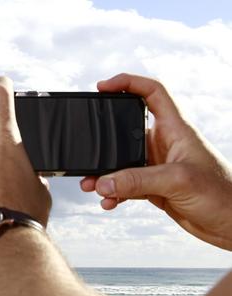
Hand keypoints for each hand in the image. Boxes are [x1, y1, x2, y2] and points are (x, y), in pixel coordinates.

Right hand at [81, 73, 231, 249]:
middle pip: (127, 130)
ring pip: (122, 162)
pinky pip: (125, 185)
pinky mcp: (155, 188)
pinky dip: (113, 193)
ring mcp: (158, 167)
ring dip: (105, 174)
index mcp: (176, 129)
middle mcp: (165, 144)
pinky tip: (108, 202)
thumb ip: (136, 180)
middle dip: (105, 140)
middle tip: (87, 149)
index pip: (152, 92)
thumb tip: (102, 182)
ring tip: (90, 185)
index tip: (102, 87)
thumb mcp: (176, 181)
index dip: (127, 83)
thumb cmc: (221, 195)